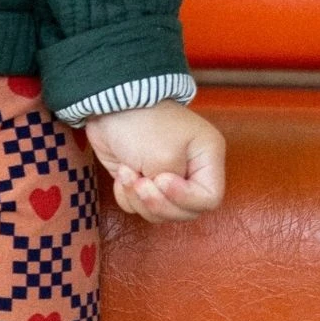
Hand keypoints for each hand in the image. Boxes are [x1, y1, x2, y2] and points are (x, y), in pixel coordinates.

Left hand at [81, 100, 225, 222]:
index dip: (184, 198)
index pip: (209, 198)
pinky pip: (138, 207)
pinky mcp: (142, 181)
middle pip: (184, 211)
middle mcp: (191, 170)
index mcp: (207, 158)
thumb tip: (164, 198)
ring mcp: (166, 177)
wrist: (110, 107)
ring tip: (128, 172)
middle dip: (157, 202)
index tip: (162, 180)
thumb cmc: (143, 123)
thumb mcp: (164, 156)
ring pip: (159, 213)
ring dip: (138, 198)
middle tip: (141, 182)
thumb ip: (172, 188)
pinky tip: (122, 173)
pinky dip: (126, 195)